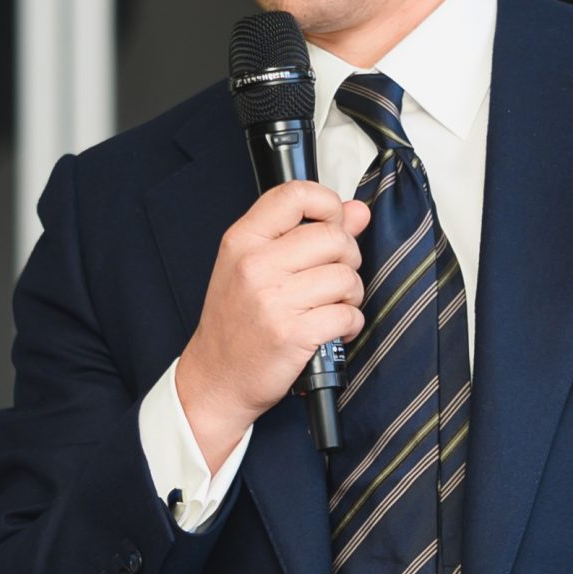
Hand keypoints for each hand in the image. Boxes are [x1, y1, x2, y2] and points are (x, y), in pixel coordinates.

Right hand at [175, 179, 370, 472]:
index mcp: (243, 240)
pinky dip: (350, 324)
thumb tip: (356, 211)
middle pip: (333, 237)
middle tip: (333, 278)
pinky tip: (333, 330)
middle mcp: (255, 265)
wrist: (215, 378)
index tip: (333, 224)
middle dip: (347, 259)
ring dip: (350, 295)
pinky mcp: (292, 334)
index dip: (329, 204)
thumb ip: (306, 232)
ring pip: (346, 277)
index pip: (295, 194)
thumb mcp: (256, 267)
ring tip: (331, 306)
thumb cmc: (236, 321)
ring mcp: (273, 301)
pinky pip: (347, 315)